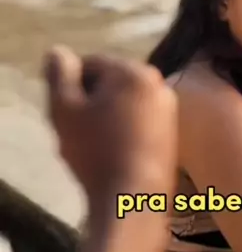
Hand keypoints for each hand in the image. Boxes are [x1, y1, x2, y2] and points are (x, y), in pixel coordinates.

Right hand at [44, 46, 177, 212]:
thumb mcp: (64, 109)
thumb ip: (59, 75)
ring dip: (105, 117)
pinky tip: (112, 154)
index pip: (90, 64)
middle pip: (110, 83)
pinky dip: (122, 131)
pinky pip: (137, 121)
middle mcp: (159, 83)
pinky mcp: (171, 133)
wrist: (131, 198)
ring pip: (123, 103)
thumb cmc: (95, 151)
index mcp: (135, 71)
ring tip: (94, 146)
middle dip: (91, 101)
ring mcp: (169, 109)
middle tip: (79, 132)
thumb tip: (59, 52)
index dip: (71, 88)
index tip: (67, 115)